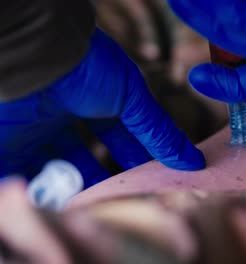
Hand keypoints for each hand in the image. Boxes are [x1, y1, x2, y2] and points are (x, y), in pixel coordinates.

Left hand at [0, 28, 204, 187]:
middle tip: (121, 202)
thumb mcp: (133, 98)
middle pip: (88, 158)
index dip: (136, 160)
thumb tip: (194, 161)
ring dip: (74, 190)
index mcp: (97, 102)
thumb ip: (159, 131)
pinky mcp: (11, 145)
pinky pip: (22, 176)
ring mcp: (37, 131)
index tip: (152, 184)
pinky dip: (39, 192)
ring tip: (92, 209)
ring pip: (57, 170)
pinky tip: (60, 206)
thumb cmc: (90, 68)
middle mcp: (67, 117)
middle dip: (105, 180)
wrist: (36, 56)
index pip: (120, 138)